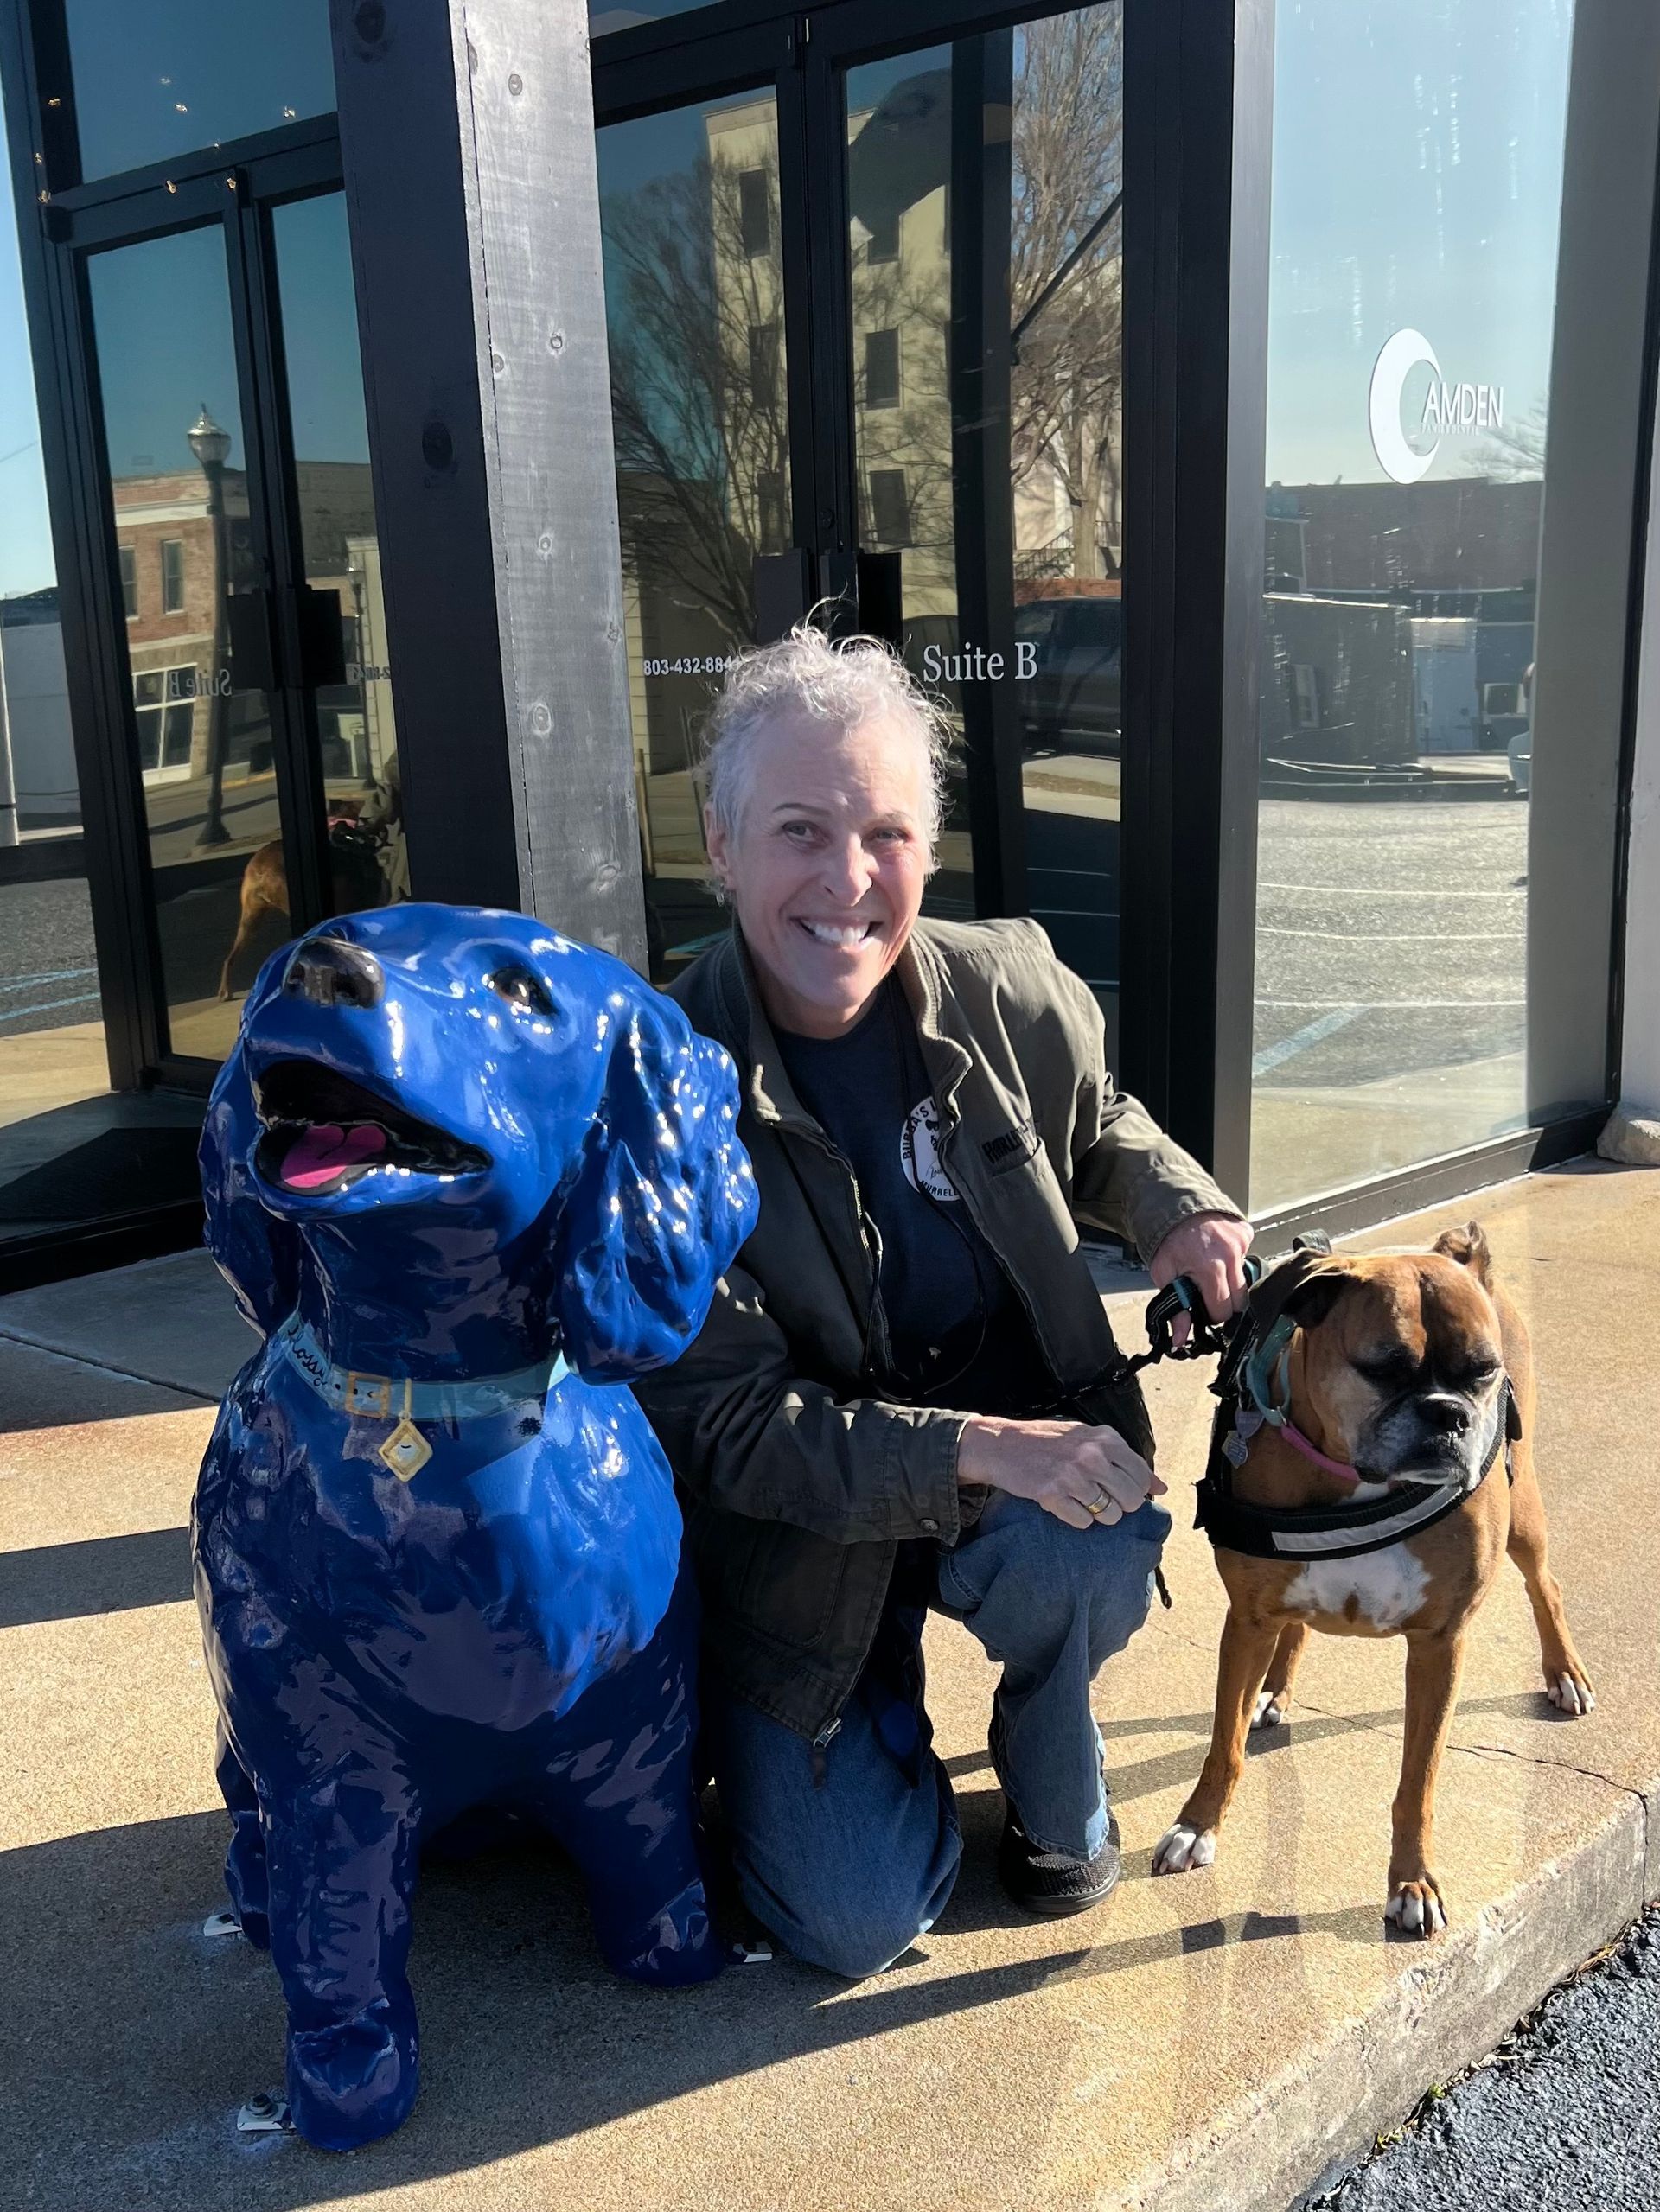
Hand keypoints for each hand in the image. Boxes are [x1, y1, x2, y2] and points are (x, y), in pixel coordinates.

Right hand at [957, 1416, 1165, 1530]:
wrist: (1002, 1445)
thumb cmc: (1048, 1441)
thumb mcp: (1089, 1439)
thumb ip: (1126, 1460)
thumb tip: (1162, 1487)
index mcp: (1106, 1439)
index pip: (1141, 1476)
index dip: (1134, 1488)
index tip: (1118, 1487)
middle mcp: (1092, 1456)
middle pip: (1130, 1500)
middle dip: (1119, 1505)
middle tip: (1099, 1497)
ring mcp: (1073, 1477)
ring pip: (1110, 1515)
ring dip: (1098, 1513)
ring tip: (1081, 1499)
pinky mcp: (1053, 1496)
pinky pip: (1083, 1522)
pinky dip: (1076, 1518)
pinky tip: (1064, 1503)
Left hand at [1149, 1212, 1253, 1346]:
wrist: (1173, 1203)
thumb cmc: (1167, 1238)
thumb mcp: (1163, 1274)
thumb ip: (1176, 1309)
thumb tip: (1180, 1339)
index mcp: (1210, 1269)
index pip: (1224, 1310)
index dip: (1213, 1315)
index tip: (1204, 1309)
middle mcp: (1231, 1255)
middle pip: (1241, 1299)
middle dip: (1225, 1302)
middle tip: (1208, 1294)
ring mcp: (1241, 1242)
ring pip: (1245, 1279)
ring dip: (1230, 1280)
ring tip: (1211, 1271)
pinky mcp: (1245, 1232)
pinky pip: (1245, 1257)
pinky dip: (1233, 1260)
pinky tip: (1217, 1253)